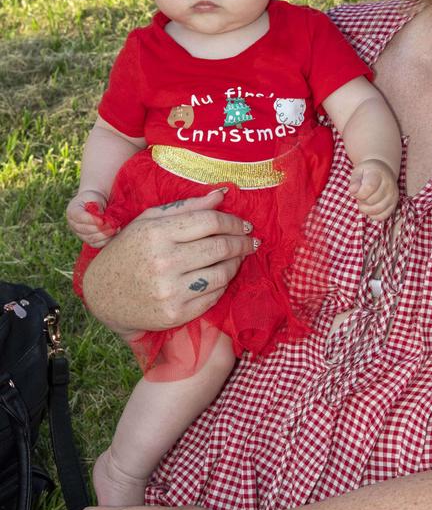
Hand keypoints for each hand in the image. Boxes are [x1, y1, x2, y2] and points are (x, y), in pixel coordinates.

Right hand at [66, 190, 113, 247]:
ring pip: (91, 238)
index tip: (102, 221)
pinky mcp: (88, 239)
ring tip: (115, 229)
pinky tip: (114, 234)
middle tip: (112, 225)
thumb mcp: (95, 198)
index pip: (79, 217)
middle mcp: (73, 224)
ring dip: (104, 235)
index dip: (90, 220)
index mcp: (72, 211)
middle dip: (100, 228)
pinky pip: (96, 244)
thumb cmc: (94, 198)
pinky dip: (105, 240)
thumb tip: (101, 218)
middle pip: (85, 229)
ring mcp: (79, 233)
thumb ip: (96, 207)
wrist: (94, 203)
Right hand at [82, 189, 257, 333]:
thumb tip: (222, 194)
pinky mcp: (175, 314)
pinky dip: (223, 284)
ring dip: (237, 264)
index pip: (210, 221)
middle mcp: (163, 261)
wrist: (102, 294)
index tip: (245, 224)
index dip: (233, 221)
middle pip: (220, 247)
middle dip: (242, 242)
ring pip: (222, 273)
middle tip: (251, 241)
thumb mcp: (149, 221)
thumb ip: (187, 207)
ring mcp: (170, 291)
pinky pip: (213, 296)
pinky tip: (222, 276)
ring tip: (239, 257)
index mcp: (157, 232)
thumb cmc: (129, 251)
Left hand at [349, 159, 398, 220]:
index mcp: (379, 174)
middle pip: (372, 200)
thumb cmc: (368, 172)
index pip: (369, 187)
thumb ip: (354, 181)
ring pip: (377, 210)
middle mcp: (389, 185)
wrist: (383, 171)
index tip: (355, 191)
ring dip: (366, 209)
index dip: (359, 193)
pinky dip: (374, 215)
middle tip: (360, 196)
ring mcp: (393, 196)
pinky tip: (370, 208)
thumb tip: (352, 190)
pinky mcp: (394, 204)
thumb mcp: (358, 171)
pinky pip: (383, 216)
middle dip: (361, 201)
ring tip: (363, 202)